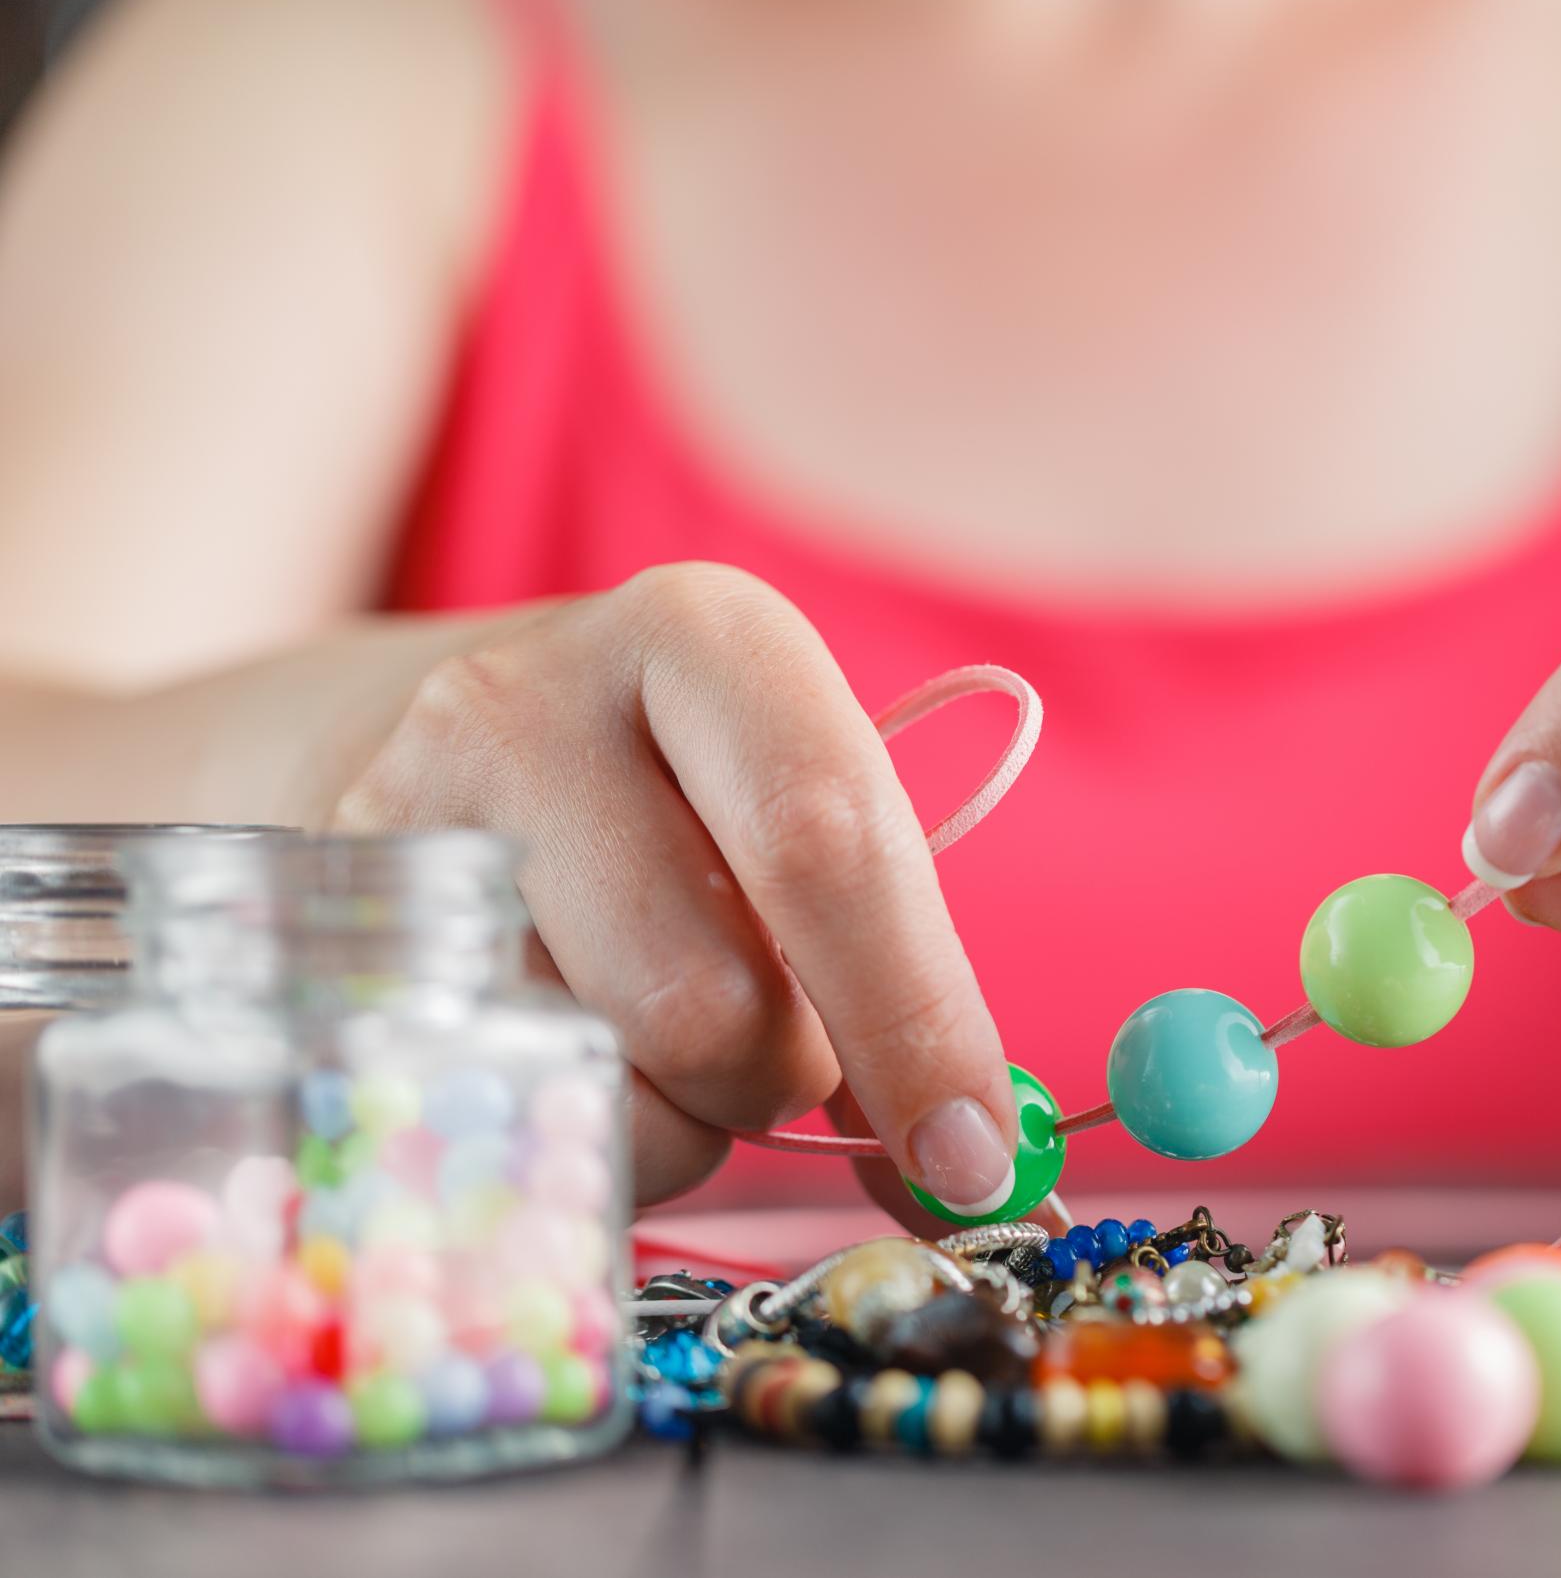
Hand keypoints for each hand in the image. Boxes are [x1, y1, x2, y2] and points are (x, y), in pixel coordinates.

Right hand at [333, 562, 1018, 1206]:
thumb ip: (895, 978)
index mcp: (711, 640)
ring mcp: (405, 816)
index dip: (913, 1020)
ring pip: (600, 1078)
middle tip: (781, 1055)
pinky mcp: (331, 938)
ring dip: (682, 1114)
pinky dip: (583, 1135)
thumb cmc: (679, 804)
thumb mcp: (795, 819)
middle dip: (779, 1076)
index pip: (828, 840)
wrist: (434, 747)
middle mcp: (539, 701)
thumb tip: (967, 1180)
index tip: (969, 1159)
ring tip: (668, 1034)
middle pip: (708, 998)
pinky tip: (579, 1053)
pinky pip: (495, 1119)